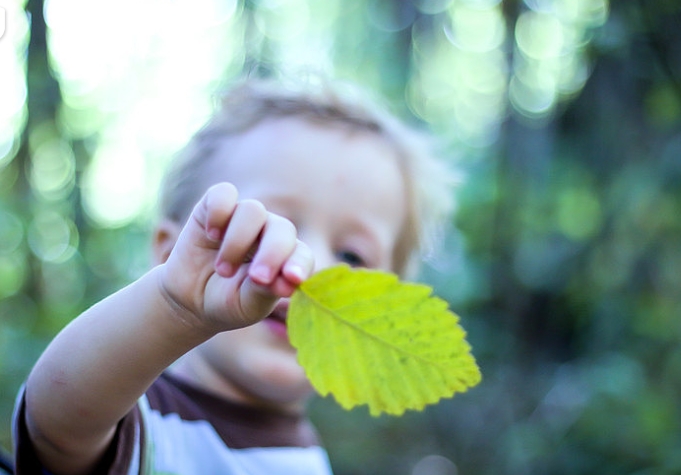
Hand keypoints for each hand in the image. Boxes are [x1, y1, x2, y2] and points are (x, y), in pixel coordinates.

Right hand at [158, 183, 313, 332]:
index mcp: (286, 257)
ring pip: (253, 211)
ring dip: (237, 243)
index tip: (293, 279)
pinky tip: (212, 235)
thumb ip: (265, 293)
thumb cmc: (227, 302)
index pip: (302, 253)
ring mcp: (243, 218)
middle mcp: (269, 232)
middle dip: (272, 253)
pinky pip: (224, 193)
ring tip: (223, 270)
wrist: (188, 298)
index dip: (299, 263)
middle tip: (257, 278)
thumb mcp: (245, 305)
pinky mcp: (214, 207)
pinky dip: (219, 212)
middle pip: (282, 228)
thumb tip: (285, 283)